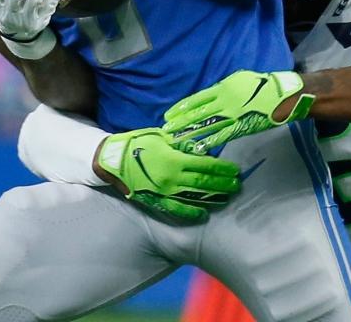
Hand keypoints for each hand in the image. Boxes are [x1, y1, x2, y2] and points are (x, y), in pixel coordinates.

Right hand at [94, 128, 239, 223]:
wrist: (113, 161)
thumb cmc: (137, 144)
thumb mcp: (161, 137)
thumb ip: (180, 143)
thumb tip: (199, 147)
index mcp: (174, 159)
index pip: (205, 165)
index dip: (222, 169)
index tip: (235, 170)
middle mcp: (173, 178)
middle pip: (204, 183)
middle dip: (223, 184)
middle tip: (237, 185)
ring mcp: (165, 192)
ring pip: (195, 197)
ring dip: (213, 198)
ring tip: (227, 198)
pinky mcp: (157, 201)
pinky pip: (178, 209)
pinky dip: (193, 213)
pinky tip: (204, 214)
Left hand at [163, 70, 314, 152]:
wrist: (283, 94)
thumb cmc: (262, 85)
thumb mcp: (239, 79)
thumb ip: (223, 88)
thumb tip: (211, 94)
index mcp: (223, 88)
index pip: (197, 99)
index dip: (182, 108)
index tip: (169, 114)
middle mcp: (224, 100)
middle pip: (198, 113)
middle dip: (181, 122)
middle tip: (166, 129)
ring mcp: (232, 114)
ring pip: (207, 124)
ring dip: (190, 132)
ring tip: (176, 139)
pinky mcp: (242, 126)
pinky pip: (223, 135)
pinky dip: (210, 141)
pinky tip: (199, 146)